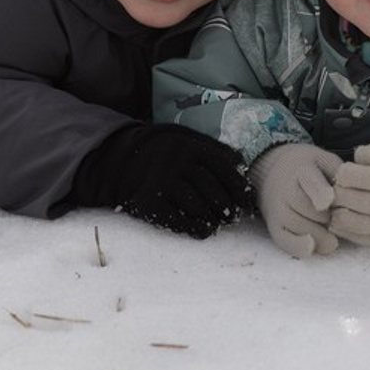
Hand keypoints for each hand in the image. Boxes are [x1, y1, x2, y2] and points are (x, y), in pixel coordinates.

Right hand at [75, 124, 253, 237]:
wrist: (123, 160)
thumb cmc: (167, 153)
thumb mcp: (189, 140)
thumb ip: (215, 150)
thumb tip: (242, 165)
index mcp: (192, 146)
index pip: (225, 170)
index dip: (241, 190)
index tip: (247, 204)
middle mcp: (178, 162)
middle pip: (215, 192)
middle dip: (228, 208)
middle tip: (232, 217)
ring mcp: (163, 182)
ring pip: (200, 208)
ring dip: (213, 219)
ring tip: (217, 222)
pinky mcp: (150, 203)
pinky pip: (180, 222)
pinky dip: (196, 228)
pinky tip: (203, 229)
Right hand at [249, 144, 341, 258]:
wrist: (275, 172)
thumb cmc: (309, 168)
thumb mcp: (325, 161)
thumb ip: (339, 174)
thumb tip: (354, 191)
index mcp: (302, 170)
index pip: (309, 181)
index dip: (319, 192)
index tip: (330, 199)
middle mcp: (285, 190)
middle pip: (305, 206)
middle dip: (326, 216)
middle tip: (339, 218)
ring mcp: (278, 211)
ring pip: (297, 225)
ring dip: (319, 233)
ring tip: (333, 234)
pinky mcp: (275, 228)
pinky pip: (285, 241)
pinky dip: (299, 247)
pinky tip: (313, 246)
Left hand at [330, 139, 369, 245]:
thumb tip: (359, 156)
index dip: (349, 174)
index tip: (341, 170)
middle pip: (363, 203)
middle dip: (341, 194)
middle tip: (334, 186)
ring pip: (359, 223)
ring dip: (339, 212)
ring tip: (334, 200)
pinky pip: (358, 238)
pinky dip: (342, 227)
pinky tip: (336, 213)